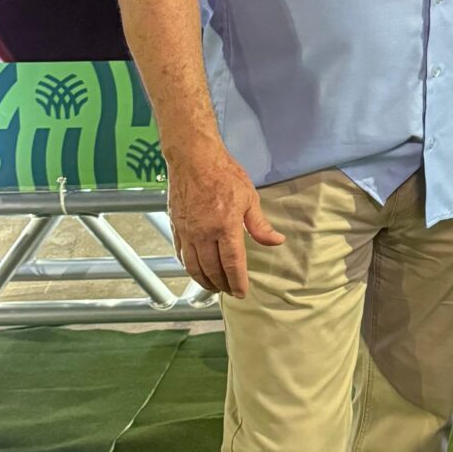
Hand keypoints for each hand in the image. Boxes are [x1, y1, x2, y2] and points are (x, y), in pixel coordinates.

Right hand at [166, 142, 284, 297]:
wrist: (193, 159)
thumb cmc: (223, 174)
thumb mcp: (249, 197)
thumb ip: (260, 225)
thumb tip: (277, 241)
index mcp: (225, 227)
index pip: (233, 264)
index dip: (238, 282)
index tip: (242, 292)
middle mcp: (204, 234)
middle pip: (212, 270)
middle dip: (222, 285)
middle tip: (230, 291)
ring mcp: (187, 232)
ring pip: (194, 267)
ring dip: (204, 281)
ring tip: (214, 286)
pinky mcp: (175, 227)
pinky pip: (182, 255)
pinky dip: (189, 267)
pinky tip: (196, 270)